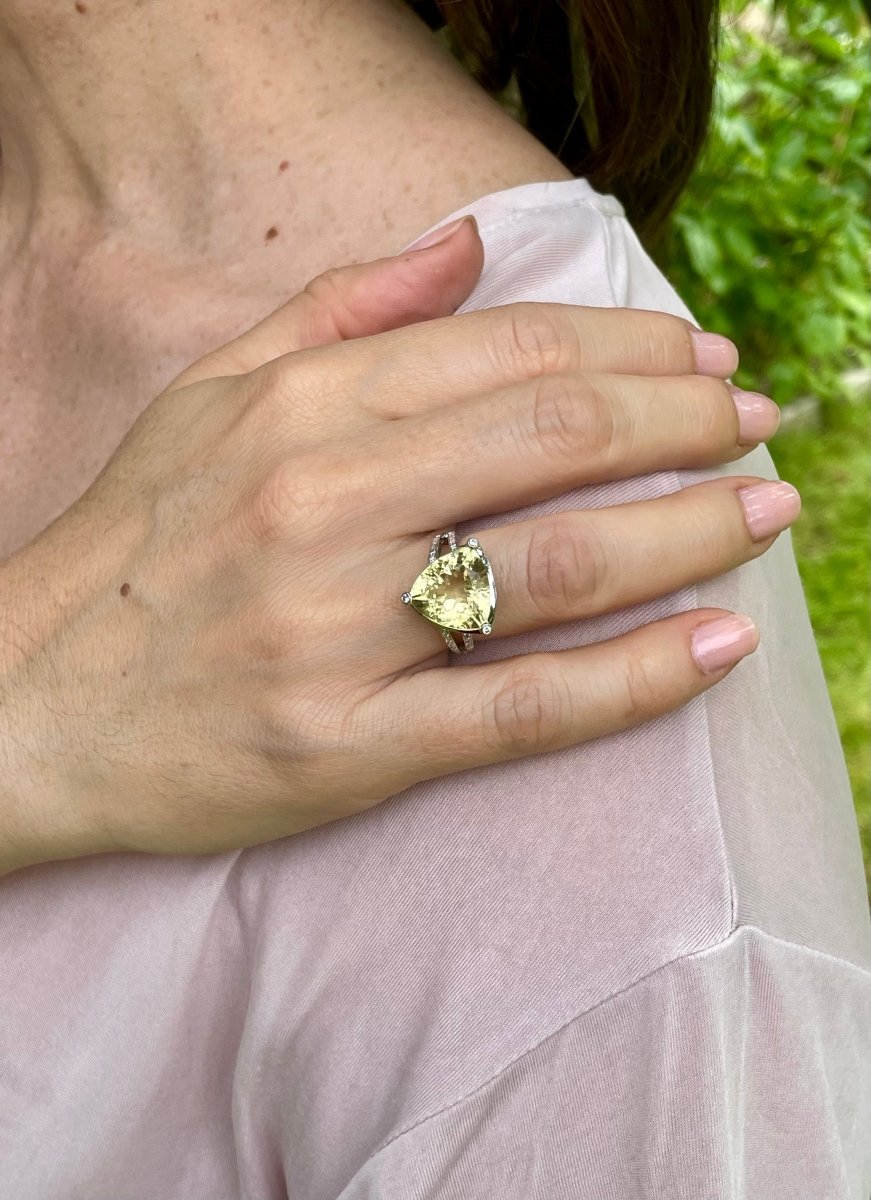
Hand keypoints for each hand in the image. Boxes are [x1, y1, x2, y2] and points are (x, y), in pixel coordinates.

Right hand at [0, 216, 793, 873]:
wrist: (26, 702)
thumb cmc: (131, 548)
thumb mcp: (207, 398)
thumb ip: (340, 310)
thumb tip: (469, 242)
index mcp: (298, 410)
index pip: (509, 352)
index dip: (632, 346)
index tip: (704, 358)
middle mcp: (320, 505)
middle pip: (555, 438)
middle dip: (685, 421)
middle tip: (759, 426)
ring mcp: (334, 631)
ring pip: (555, 565)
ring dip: (686, 530)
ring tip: (764, 514)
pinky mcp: (343, 747)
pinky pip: (517, 711)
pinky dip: (631, 680)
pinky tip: (716, 646)